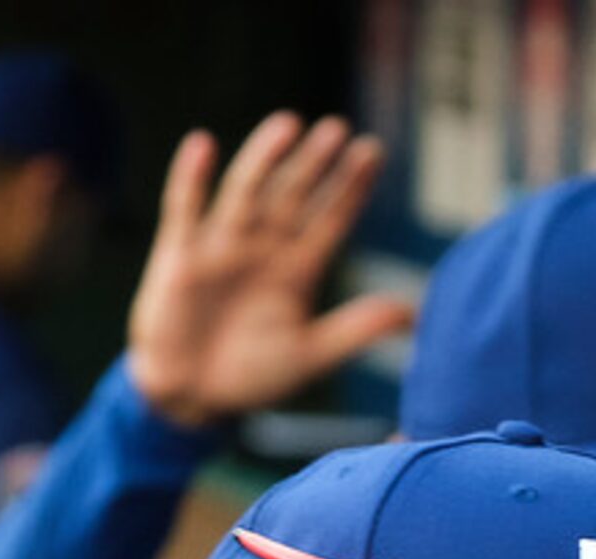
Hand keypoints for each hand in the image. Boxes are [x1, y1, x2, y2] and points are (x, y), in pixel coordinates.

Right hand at [125, 113, 414, 428]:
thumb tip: (415, 314)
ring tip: (287, 125)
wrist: (192, 397)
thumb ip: (357, 329)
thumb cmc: (251, 376)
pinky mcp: (180, 255)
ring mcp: (221, 247)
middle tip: (337, 130)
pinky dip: (191, 179)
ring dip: (264, 159)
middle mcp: (263, 248)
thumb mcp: (309, 354)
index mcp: (298, 270)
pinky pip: (185, 209)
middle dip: (313, 164)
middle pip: (292, 196)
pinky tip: (203, 145)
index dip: (349, 187)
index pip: (329, 219)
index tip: (371, 152)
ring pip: (246, 193)